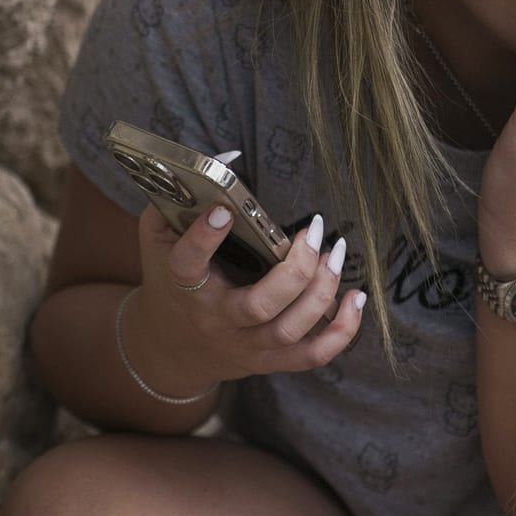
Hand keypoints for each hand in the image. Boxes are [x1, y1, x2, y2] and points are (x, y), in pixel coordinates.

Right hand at [121, 203, 365, 396]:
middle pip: (258, 306)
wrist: (174, 344)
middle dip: (296, 269)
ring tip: (337, 253)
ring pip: (289, 330)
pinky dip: (342, 332)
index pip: (188, 265)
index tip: (224, 210)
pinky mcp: (270, 360)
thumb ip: (180, 195)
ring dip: (322, 292)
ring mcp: (245, 345)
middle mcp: (216, 320)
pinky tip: (354, 298)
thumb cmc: (171, 277)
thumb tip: (228, 156)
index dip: (204, 239)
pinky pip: (312, 356)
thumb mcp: (160, 235)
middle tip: (314, 230)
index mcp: (185, 286)